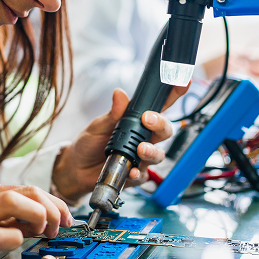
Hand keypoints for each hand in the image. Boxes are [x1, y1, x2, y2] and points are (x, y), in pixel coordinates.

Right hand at [0, 183, 71, 258]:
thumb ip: (11, 218)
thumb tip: (42, 219)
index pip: (30, 188)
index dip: (55, 203)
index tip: (65, 218)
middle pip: (29, 191)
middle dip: (53, 209)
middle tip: (57, 229)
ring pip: (15, 202)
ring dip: (39, 216)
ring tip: (42, 233)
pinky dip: (14, 237)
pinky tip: (18, 242)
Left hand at [51, 85, 187, 200]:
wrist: (76, 167)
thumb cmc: (90, 142)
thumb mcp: (99, 124)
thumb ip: (113, 113)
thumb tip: (120, 94)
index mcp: (137, 121)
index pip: (160, 106)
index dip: (173, 94)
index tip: (182, 82)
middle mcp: (144, 138)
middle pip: (165, 130)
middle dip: (161, 124)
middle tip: (149, 120)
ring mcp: (141, 157)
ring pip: (159, 154)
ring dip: (152, 151)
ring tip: (141, 149)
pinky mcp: (135, 175)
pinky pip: (144, 175)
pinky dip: (138, 173)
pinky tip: (132, 170)